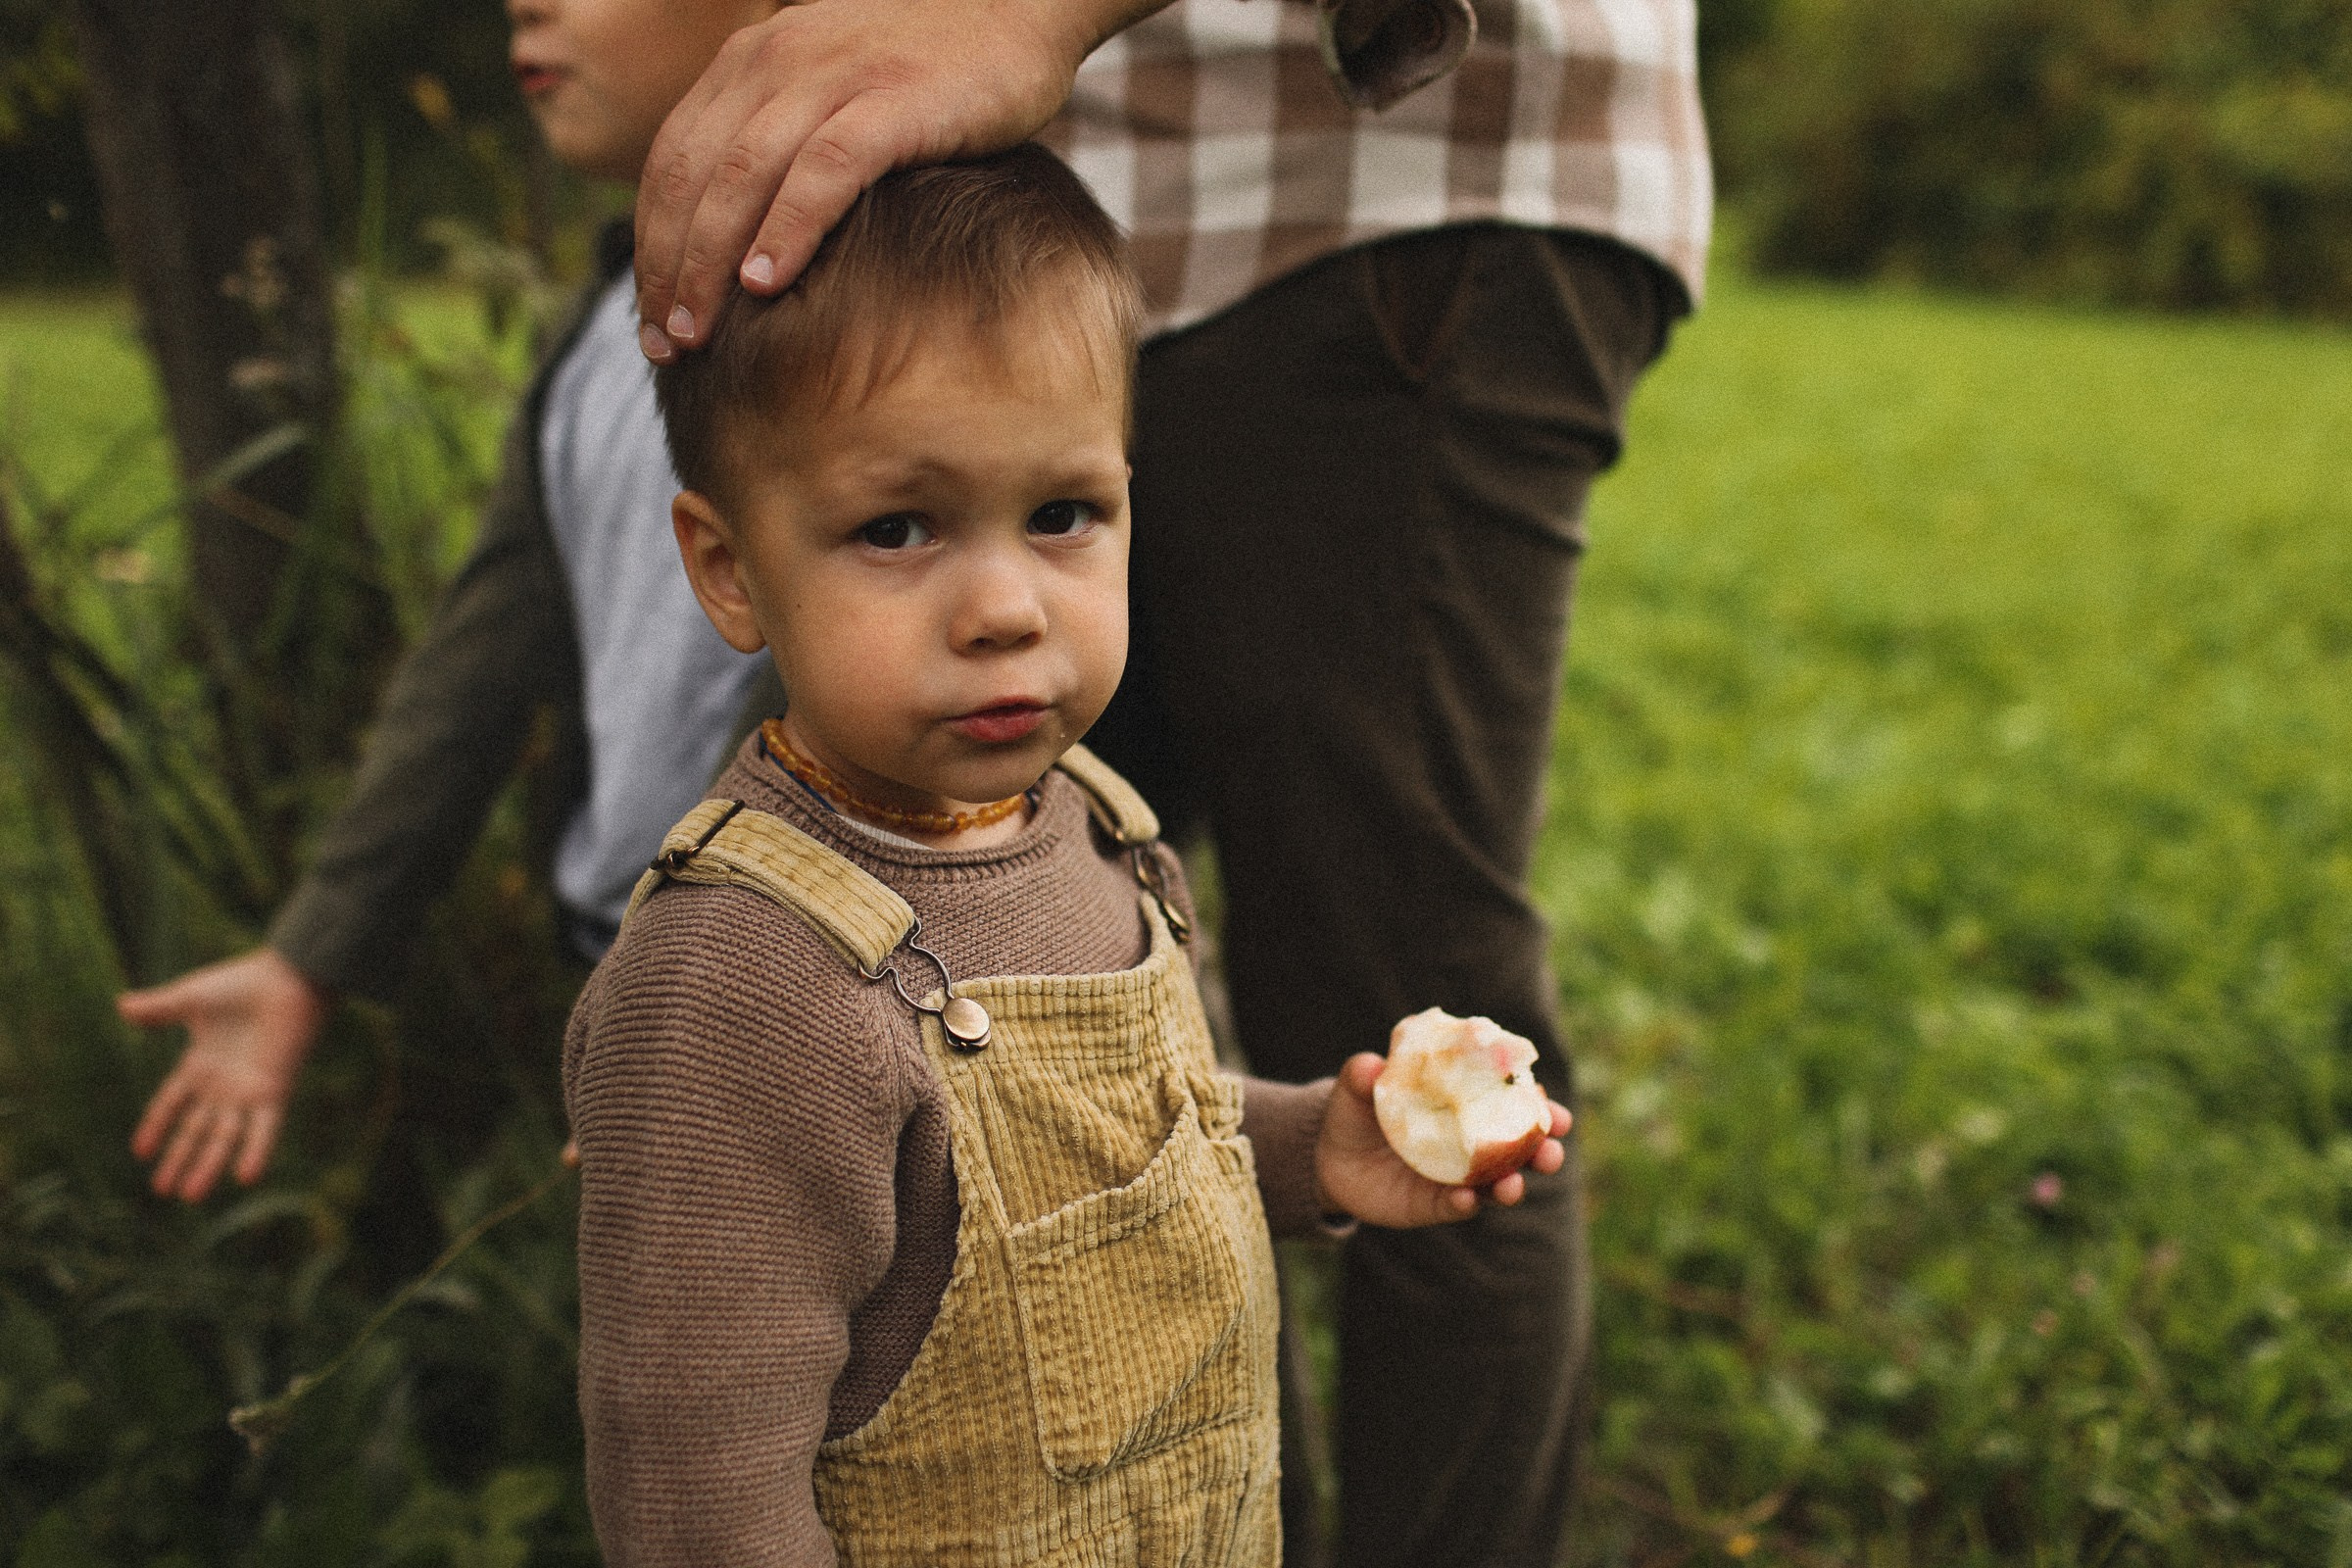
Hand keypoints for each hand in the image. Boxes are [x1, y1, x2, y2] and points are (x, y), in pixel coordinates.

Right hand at [121, 949, 327, 1201]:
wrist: (289, 977)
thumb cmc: (244, 983)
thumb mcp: (191, 999)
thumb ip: (158, 1009)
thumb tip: (120, 1005)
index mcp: (202, 1064)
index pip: (172, 1103)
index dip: (156, 1126)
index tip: (140, 1152)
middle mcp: (223, 1084)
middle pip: (195, 1130)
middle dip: (179, 1159)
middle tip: (162, 1191)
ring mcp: (247, 1090)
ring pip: (223, 1137)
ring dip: (207, 1166)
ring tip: (190, 1196)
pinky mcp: (272, 1090)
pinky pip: (264, 1128)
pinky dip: (256, 1151)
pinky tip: (245, 1177)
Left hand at [632, 0, 1161, 362]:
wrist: (1020, 13)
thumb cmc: (933, 77)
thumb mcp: (835, 97)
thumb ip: (784, 146)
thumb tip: (743, 245)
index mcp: (751, 62)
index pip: (671, 163)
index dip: (650, 245)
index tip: (648, 321)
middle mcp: (775, 59)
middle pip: (691, 175)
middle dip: (668, 267)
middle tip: (663, 346)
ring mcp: (833, 75)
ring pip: (741, 176)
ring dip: (709, 261)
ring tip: (700, 333)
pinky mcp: (892, 99)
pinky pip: (821, 171)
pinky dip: (786, 229)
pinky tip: (766, 284)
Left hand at [1314, 1054, 1571, 1226]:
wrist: (1330, 1158)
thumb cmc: (1355, 1111)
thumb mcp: (1354, 1090)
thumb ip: (1361, 1076)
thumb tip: (1370, 1066)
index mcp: (1464, 1102)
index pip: (1508, 1099)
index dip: (1534, 1102)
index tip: (1549, 1104)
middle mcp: (1470, 1140)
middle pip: (1518, 1146)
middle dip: (1542, 1150)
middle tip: (1551, 1152)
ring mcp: (1456, 1175)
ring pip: (1496, 1182)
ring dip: (1511, 1184)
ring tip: (1513, 1185)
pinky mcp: (1436, 1205)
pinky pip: (1457, 1207)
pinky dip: (1465, 1204)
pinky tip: (1466, 1200)